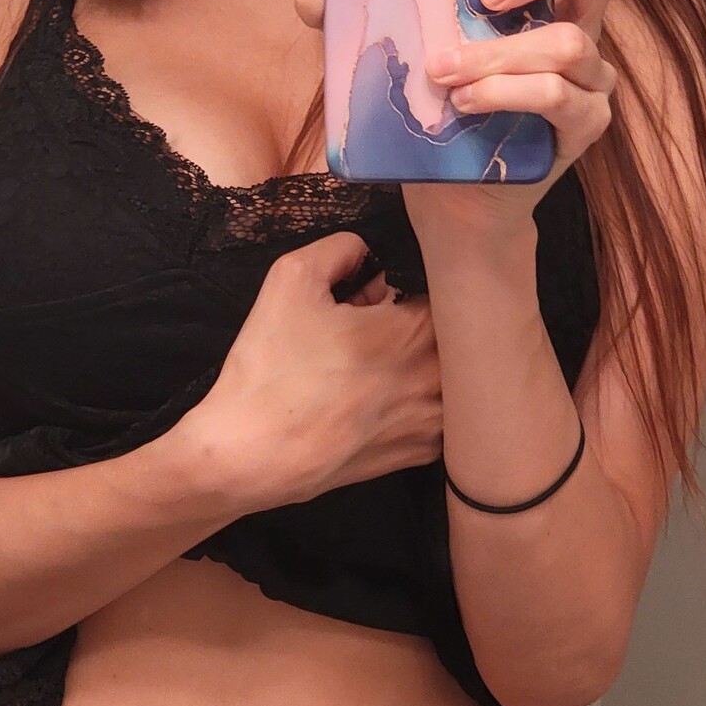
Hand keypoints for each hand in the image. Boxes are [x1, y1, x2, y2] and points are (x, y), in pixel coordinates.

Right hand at [189, 230, 441, 510]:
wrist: (251, 456)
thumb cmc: (271, 367)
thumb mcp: (291, 279)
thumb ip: (340, 249)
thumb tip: (366, 255)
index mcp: (418, 330)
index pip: (450, 291)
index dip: (414, 286)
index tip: (383, 297)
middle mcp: (440, 377)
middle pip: (454, 334)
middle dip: (422, 324)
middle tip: (375, 329)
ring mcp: (435, 422)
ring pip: (450, 376)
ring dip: (424, 364)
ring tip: (375, 369)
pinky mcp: (421, 455)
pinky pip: (438, 415)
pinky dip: (418, 402)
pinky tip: (377, 405)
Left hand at [292, 0, 618, 235]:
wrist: (452, 204)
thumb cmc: (432, 118)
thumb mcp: (388, 58)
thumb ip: (353, 16)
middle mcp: (571, 25)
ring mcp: (586, 77)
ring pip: (570, 39)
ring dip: (499, 55)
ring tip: (445, 74)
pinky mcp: (583, 126)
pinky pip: (562, 96)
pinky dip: (509, 96)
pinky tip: (467, 106)